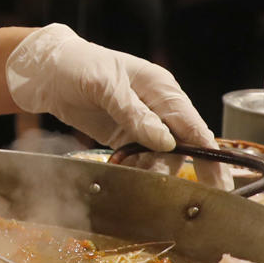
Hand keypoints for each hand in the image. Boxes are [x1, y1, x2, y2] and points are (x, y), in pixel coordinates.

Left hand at [4, 24, 223, 184]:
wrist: (44, 70)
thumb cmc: (78, 66)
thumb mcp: (105, 84)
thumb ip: (134, 113)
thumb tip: (166, 143)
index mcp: (162, 89)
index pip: (194, 126)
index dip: (210, 156)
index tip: (219, 184)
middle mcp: (158, 109)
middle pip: (181, 146)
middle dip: (177, 170)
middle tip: (178, 196)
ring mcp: (141, 124)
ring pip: (159, 157)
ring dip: (151, 172)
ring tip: (137, 181)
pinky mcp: (122, 137)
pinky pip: (137, 160)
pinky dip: (134, 171)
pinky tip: (124, 177)